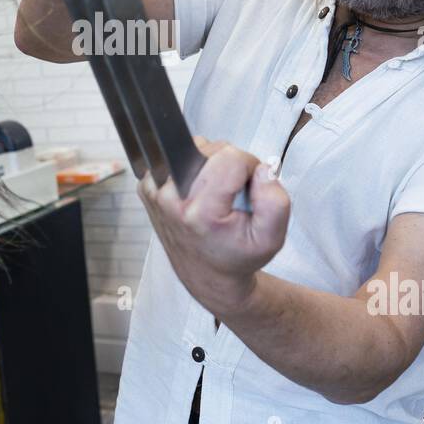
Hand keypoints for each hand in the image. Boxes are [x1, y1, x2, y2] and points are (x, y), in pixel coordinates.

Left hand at [137, 136, 289, 318]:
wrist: (207, 275)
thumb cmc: (237, 256)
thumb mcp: (270, 239)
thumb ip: (276, 201)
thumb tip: (263, 169)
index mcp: (201, 212)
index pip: (231, 157)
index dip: (249, 167)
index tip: (249, 190)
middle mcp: (171, 199)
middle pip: (212, 149)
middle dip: (229, 165)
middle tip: (232, 196)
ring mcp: (155, 193)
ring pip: (194, 149)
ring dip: (210, 166)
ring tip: (214, 195)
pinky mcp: (147, 188)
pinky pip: (176, 158)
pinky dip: (191, 170)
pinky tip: (197, 194)